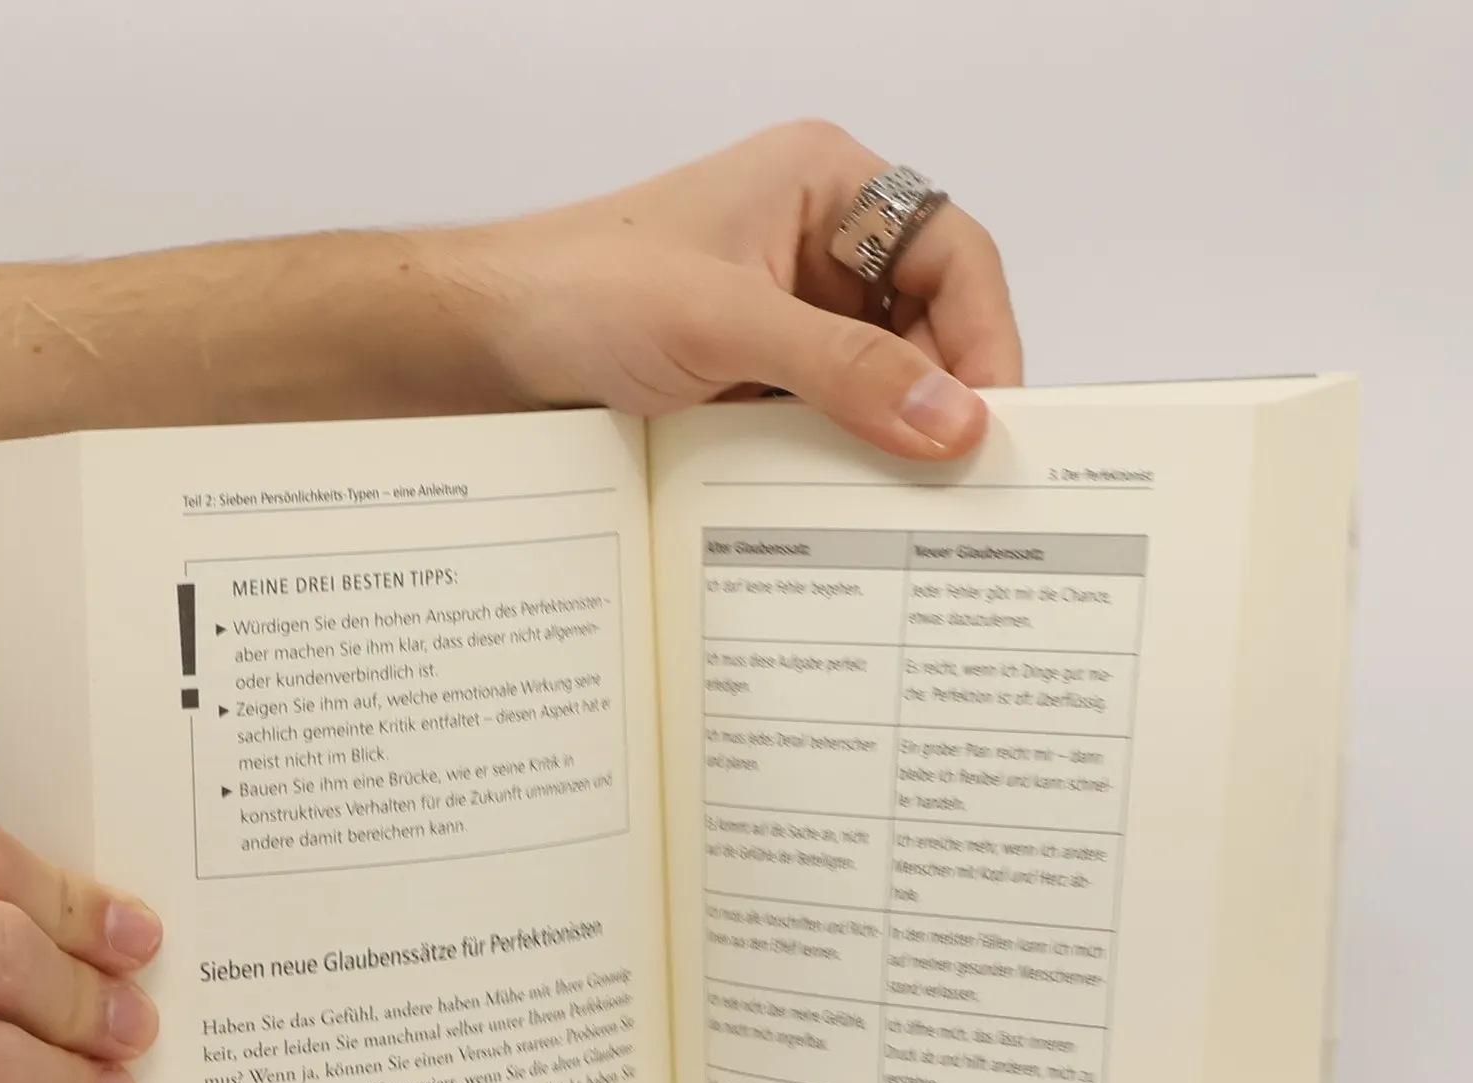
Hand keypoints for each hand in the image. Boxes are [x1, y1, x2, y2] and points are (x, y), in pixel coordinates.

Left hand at [458, 120, 1021, 460]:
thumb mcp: (725, 326)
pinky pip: (826, 423)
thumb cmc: (582, 291)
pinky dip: (838, 462)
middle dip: (939, 398)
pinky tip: (843, 506)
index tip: (991, 423)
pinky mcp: (754, 380)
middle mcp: (819, 246)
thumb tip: (955, 423)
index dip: (983, 337)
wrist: (481, 344)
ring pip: (880, 383)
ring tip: (901, 505)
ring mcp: (786, 317)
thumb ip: (845, 372)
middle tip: (956, 484)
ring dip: (888, 439)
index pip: (951, 254)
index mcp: (827, 186)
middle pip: (927, 325)